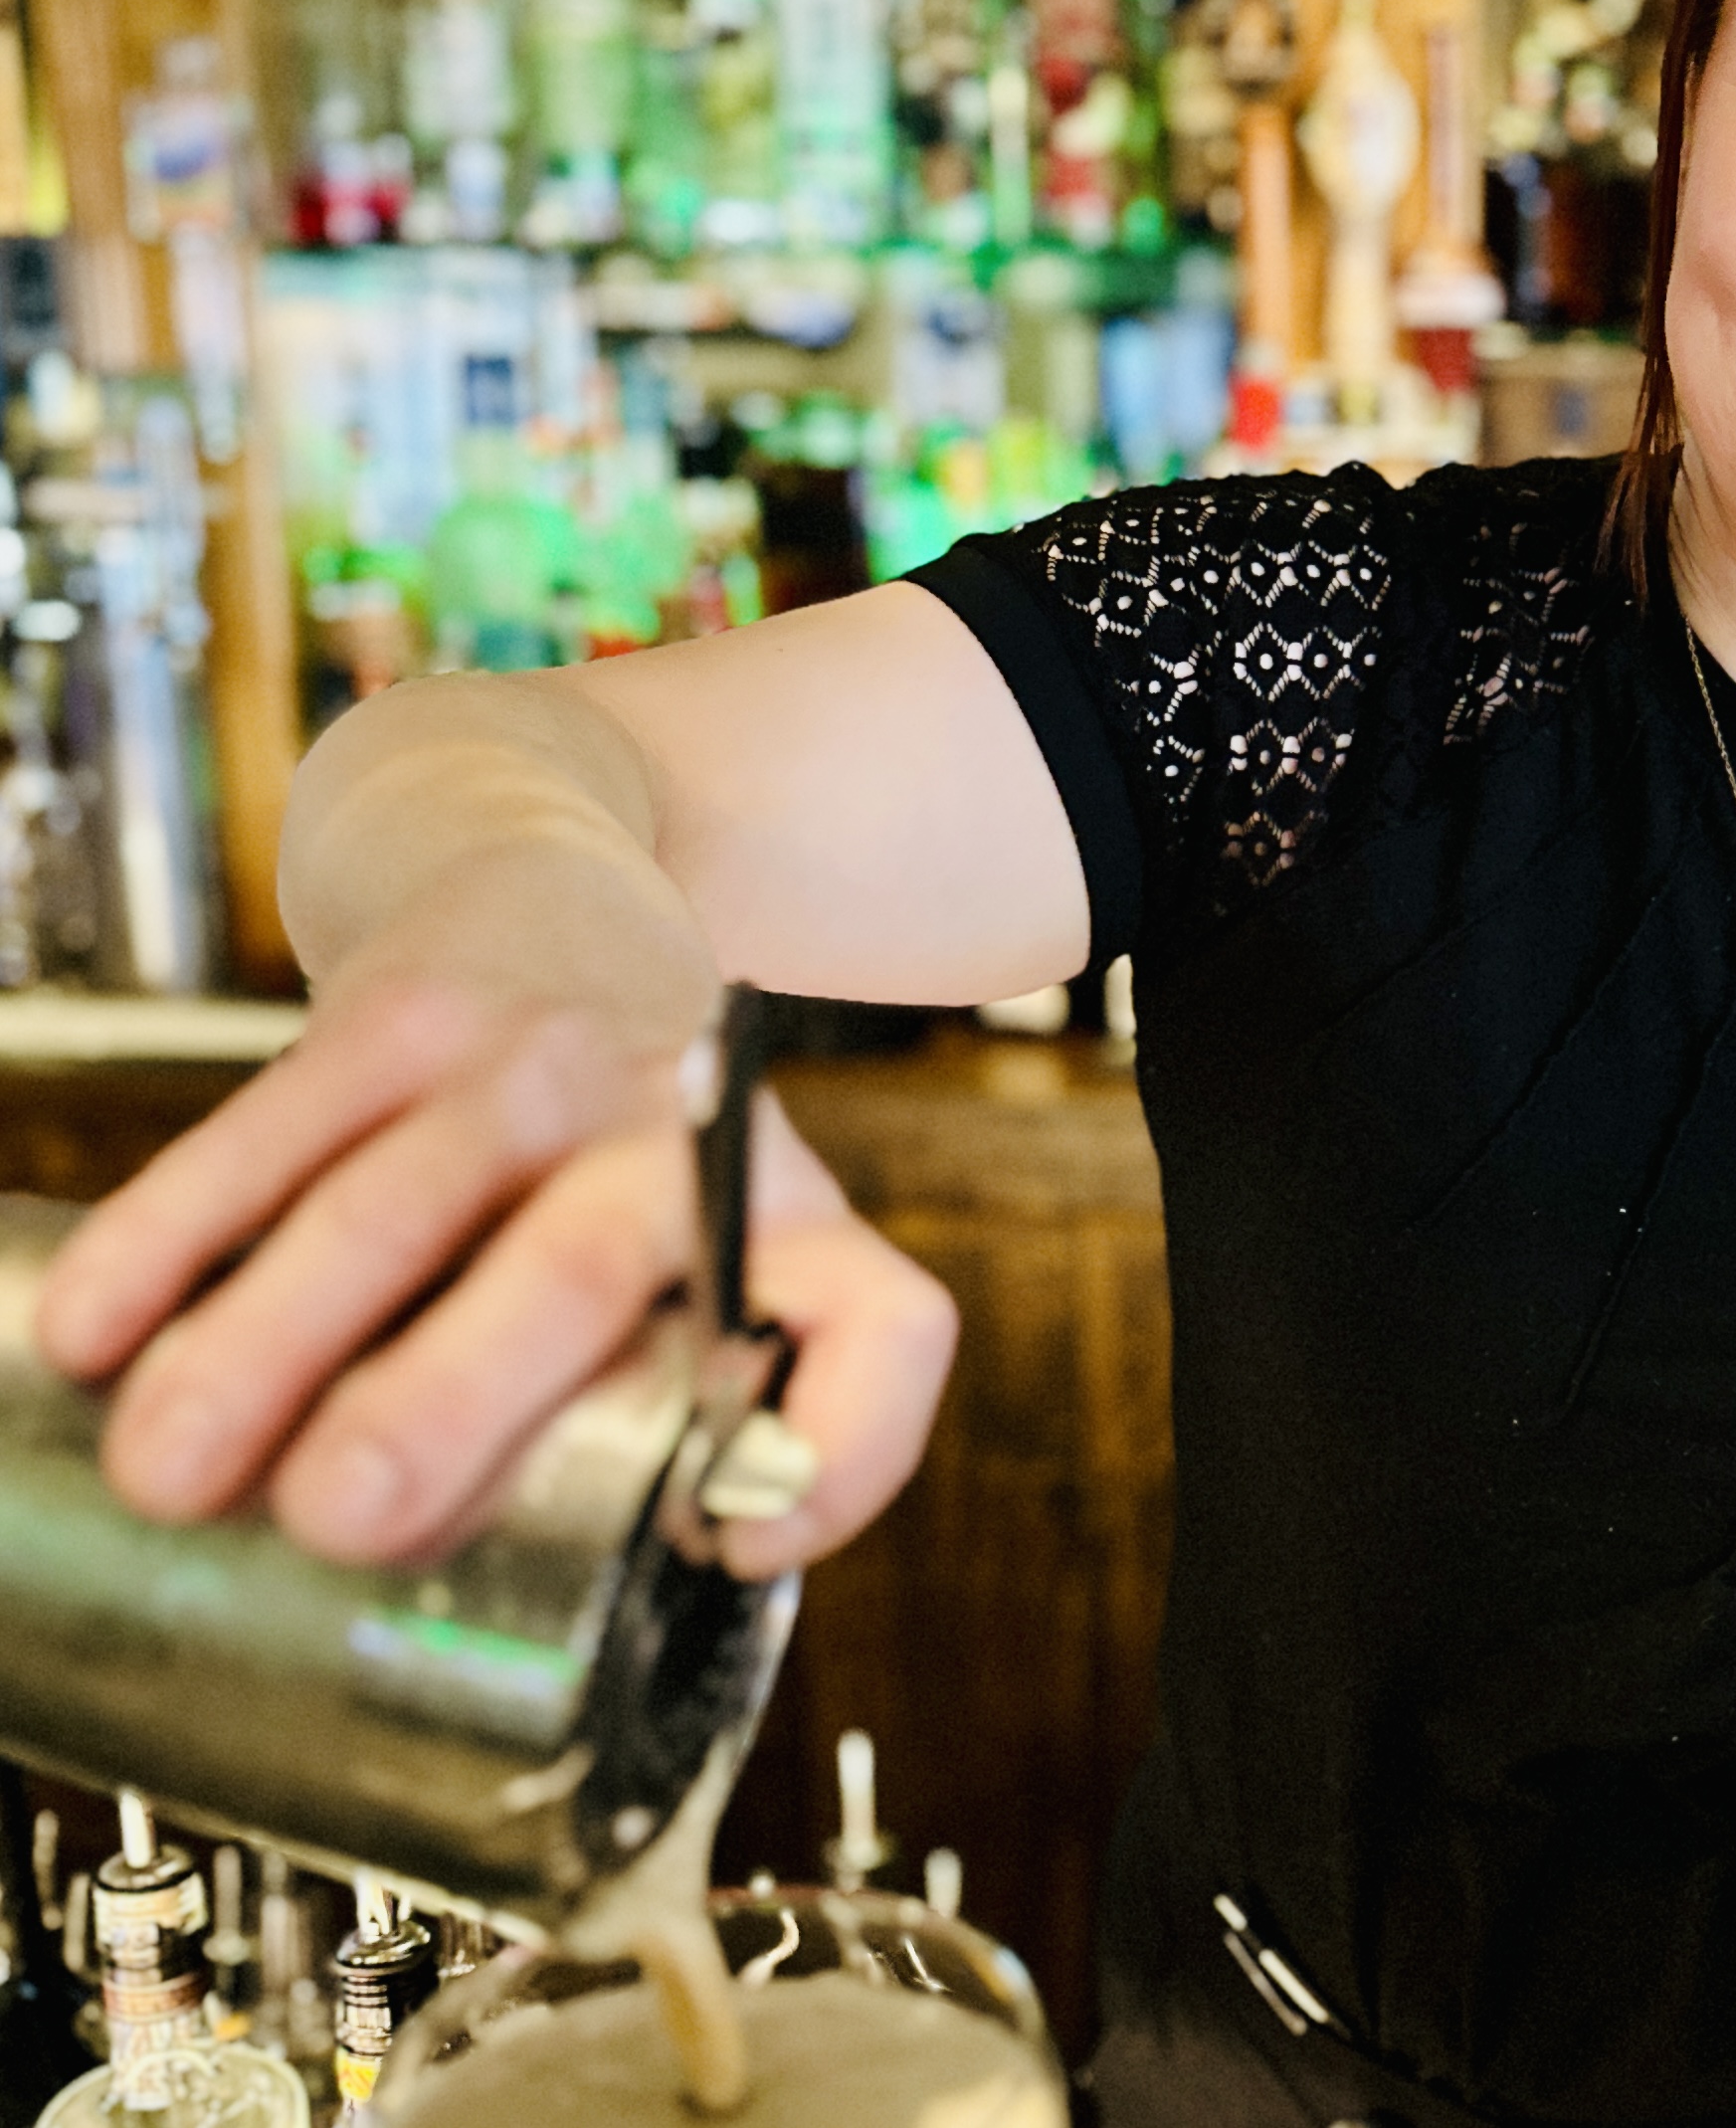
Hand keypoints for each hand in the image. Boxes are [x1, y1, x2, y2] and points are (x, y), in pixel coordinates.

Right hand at [34, 977, 957, 1580]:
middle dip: (453, 1397)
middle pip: (586, 1266)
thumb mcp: (702, 1258)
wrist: (555, 903)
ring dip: (266, 1344)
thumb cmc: (617, 1152)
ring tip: (173, 1467)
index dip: (847, 1445)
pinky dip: (174, 1237)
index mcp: (782, 1222)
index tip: (736, 1540)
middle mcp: (679, 1131)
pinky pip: (273, 1129)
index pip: (884, 1325)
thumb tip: (555, 1581)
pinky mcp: (404, 1014)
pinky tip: (102, 1330)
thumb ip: (663, 1406)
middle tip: (343, 1513)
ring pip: (398, 1204)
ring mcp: (537, 1062)